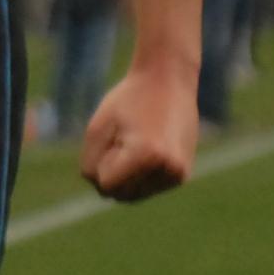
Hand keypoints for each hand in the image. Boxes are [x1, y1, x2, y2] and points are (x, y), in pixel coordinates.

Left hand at [79, 65, 196, 202]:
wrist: (169, 79)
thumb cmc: (129, 100)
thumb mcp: (98, 128)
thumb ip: (91, 165)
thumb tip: (103, 191)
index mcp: (147, 155)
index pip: (105, 184)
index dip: (103, 160)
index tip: (115, 135)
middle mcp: (168, 170)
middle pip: (121, 195)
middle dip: (113, 172)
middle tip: (125, 136)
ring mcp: (178, 175)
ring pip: (134, 194)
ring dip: (127, 175)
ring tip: (138, 140)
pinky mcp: (182, 175)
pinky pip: (148, 188)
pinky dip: (141, 174)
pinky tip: (148, 148)